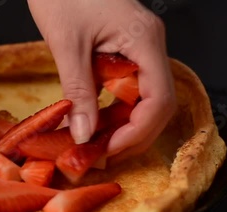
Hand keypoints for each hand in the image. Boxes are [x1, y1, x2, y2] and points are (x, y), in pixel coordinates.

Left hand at [27, 0, 175, 160]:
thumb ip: (78, 90)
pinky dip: (113, 112)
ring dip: (123, 127)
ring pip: (144, 100)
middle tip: (101, 156)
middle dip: (132, 136)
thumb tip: (83, 135)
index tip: (106, 150)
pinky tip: (94, 125)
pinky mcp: (125, 53)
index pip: (159, 99)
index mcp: (145, 40)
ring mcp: (139, 50)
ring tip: (96, 147)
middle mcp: (150, 47)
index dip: (136, 132)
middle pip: (157, 105)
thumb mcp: (67, 44)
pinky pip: (128, 90)